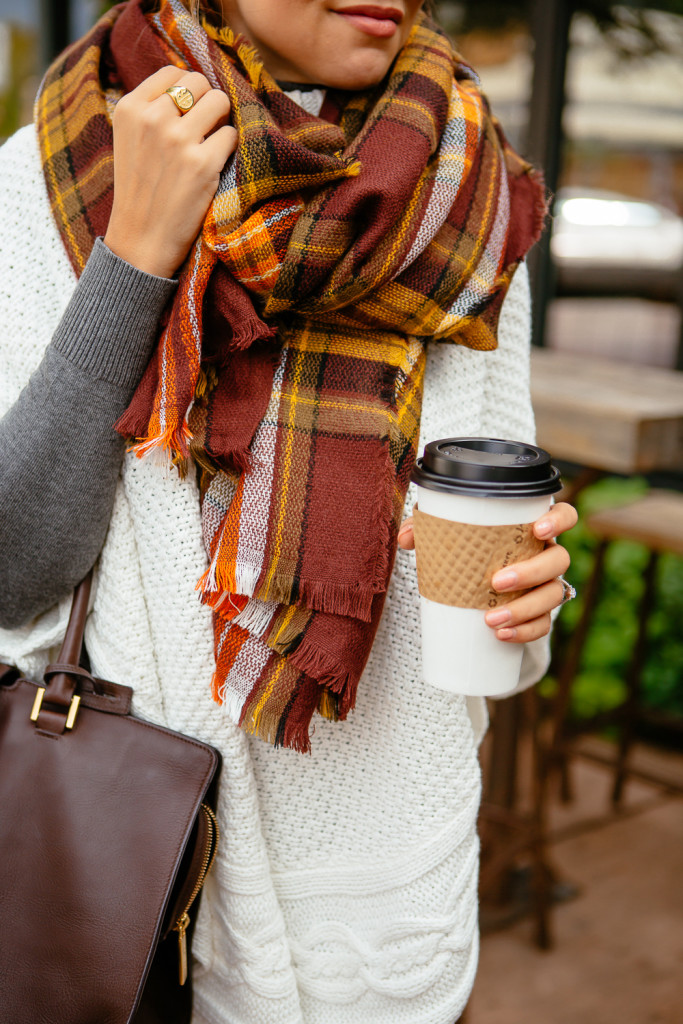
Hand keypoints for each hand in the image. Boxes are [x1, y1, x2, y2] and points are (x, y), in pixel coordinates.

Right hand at [104, 67, 236, 278]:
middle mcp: (152, 118)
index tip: (188, 112)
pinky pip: (232, 135)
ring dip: (221, 122)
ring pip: (220, 102)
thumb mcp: (130, 139)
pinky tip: (214, 165)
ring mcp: (178, 140)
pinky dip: (229, 149)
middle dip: (207, 103)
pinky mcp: (202, 164)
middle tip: (202, 131)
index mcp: (130, 108)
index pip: (173, 71)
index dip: (188, 89)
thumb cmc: (141, 190)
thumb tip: (194, 83)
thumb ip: (153, 108)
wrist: (140, 240)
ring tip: (209, 145)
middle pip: (200, 82)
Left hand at [397, 501, 577, 642]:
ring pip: (554, 595)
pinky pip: (543, 625)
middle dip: (531, 572)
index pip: (565, 516)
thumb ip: (427, 531)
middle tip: (496, 582)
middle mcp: (547, 556)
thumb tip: (407, 539)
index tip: (538, 528)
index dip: (559, 520)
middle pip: (558, 560)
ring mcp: (548, 586)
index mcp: (533, 530)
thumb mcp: (449, 537)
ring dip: (526, 609)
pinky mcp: (540, 614)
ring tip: (491, 619)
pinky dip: (525, 632)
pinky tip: (503, 636)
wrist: (476, 586)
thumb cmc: (469, 551)